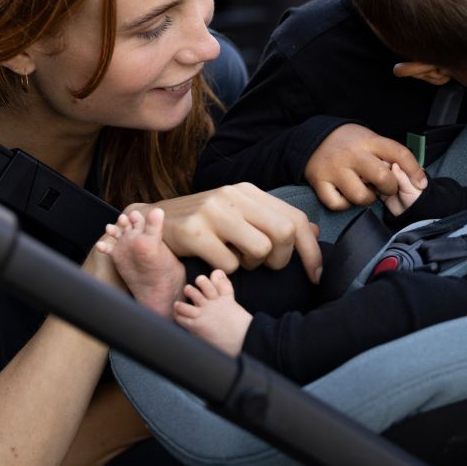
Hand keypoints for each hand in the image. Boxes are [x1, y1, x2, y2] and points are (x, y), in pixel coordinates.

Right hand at [125, 183, 322, 282]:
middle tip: (267, 265)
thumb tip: (314, 231)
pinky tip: (213, 260)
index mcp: (247, 191)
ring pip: (260, 249)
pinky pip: (229, 265)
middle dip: (282, 258)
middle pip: (285, 232)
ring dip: (253, 264)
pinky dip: (227, 271)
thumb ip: (272, 221)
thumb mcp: (238, 215)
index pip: (296, 218)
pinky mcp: (195, 232)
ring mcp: (213, 212)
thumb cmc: (201, 225)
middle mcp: (232, 196)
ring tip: (236, 259)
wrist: (150, 224)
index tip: (317, 274)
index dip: (311, 250)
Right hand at [304, 123, 426, 210]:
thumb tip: (413, 175)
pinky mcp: (320, 181)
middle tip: (385, 187)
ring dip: (368, 199)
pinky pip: (338, 204)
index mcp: (369, 141)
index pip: (399, 154)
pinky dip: (345, 204)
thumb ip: (387, 154)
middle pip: (383, 178)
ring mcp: (335, 169)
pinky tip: (346, 196)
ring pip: (361, 196)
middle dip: (389, 188)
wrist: (312, 137)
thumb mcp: (369, 138)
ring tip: (365, 191)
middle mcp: (353, 154)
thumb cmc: (348, 141)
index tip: (420, 183)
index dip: (414, 170)